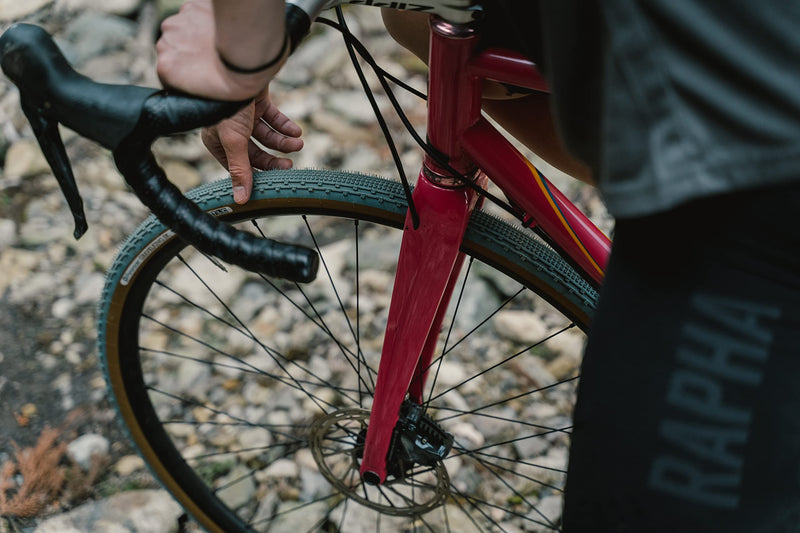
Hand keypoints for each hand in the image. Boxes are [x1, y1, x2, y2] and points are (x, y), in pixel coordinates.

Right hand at [156, 0, 282, 100]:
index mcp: (165, 69)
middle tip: (214, 58)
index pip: (170, 72)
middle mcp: (164, 44)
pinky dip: (205, 19)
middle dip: (192, 52)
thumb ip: (197, 86)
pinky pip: (196, 14)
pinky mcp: (191, 6)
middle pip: (175, 49)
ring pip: (184, 30)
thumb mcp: (212, 96)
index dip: (188, 73)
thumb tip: (211, 83)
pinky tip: (221, 29)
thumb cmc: (236, 81)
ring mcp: (176, 23)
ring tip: (218, 42)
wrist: (251, 53)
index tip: (204, 74)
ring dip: (197, 34)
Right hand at [201, 89, 302, 203]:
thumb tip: (240, 200)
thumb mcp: (233, 141)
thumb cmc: (228, 105)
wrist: (237, 68)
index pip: (238, 166)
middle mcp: (229, 129)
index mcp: (217, 141)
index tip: (273, 182)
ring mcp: (244, 115)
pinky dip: (285, 125)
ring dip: (284, 142)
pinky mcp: (257, 101)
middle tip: (289, 166)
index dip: (255, 174)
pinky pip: (274, 118)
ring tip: (298, 144)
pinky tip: (296, 131)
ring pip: (267, 136)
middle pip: (255, 153)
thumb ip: (240, 170)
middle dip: (273, 159)